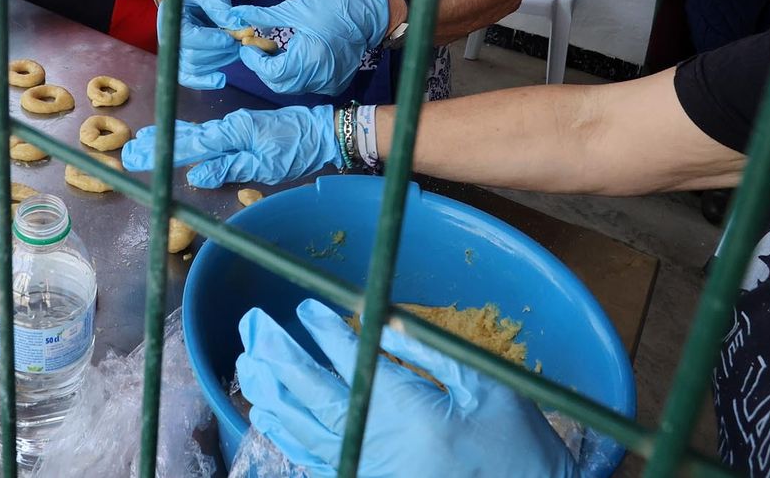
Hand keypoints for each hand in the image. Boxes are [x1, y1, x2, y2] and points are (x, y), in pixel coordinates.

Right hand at [120, 105, 337, 186]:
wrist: (323, 131)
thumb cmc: (298, 149)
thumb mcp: (265, 166)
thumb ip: (229, 168)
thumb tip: (195, 176)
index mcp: (233, 132)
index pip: (190, 144)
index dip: (162, 151)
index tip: (137, 155)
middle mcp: (230, 125)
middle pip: (188, 136)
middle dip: (159, 144)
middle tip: (130, 152)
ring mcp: (236, 125)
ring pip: (197, 134)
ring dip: (170, 140)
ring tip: (145, 143)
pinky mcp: (243, 128)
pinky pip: (210, 135)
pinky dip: (190, 138)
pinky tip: (182, 140)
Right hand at [159, 0, 239, 90]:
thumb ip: (219, 6)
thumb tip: (238, 25)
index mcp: (171, 17)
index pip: (188, 38)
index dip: (211, 40)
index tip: (230, 37)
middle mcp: (170, 38)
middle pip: (193, 56)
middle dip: (221, 51)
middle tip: (240, 41)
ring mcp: (176, 50)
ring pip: (195, 68)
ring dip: (220, 61)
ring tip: (236, 47)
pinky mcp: (184, 58)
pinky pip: (189, 77)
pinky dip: (205, 81)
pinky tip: (221, 79)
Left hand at [228, 0, 389, 96]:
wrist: (369, 15)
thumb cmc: (334, 8)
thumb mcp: (296, 9)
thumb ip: (265, 16)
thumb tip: (239, 14)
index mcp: (308, 60)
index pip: (271, 72)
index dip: (254, 60)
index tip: (247, 45)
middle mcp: (318, 78)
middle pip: (279, 83)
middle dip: (264, 67)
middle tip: (259, 47)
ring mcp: (328, 84)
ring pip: (292, 86)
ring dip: (278, 71)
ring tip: (275, 49)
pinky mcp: (334, 84)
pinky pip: (307, 85)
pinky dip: (295, 74)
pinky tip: (294, 56)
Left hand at [237, 299, 577, 477]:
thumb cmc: (519, 445)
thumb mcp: (486, 387)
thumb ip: (433, 353)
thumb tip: (388, 317)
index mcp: (413, 414)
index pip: (356, 364)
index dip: (326, 333)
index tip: (307, 307)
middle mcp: (382, 447)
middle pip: (318, 399)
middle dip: (282, 360)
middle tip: (253, 329)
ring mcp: (372, 473)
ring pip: (309, 433)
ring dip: (276, 396)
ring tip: (251, 365)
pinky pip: (321, 461)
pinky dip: (291, 436)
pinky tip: (272, 415)